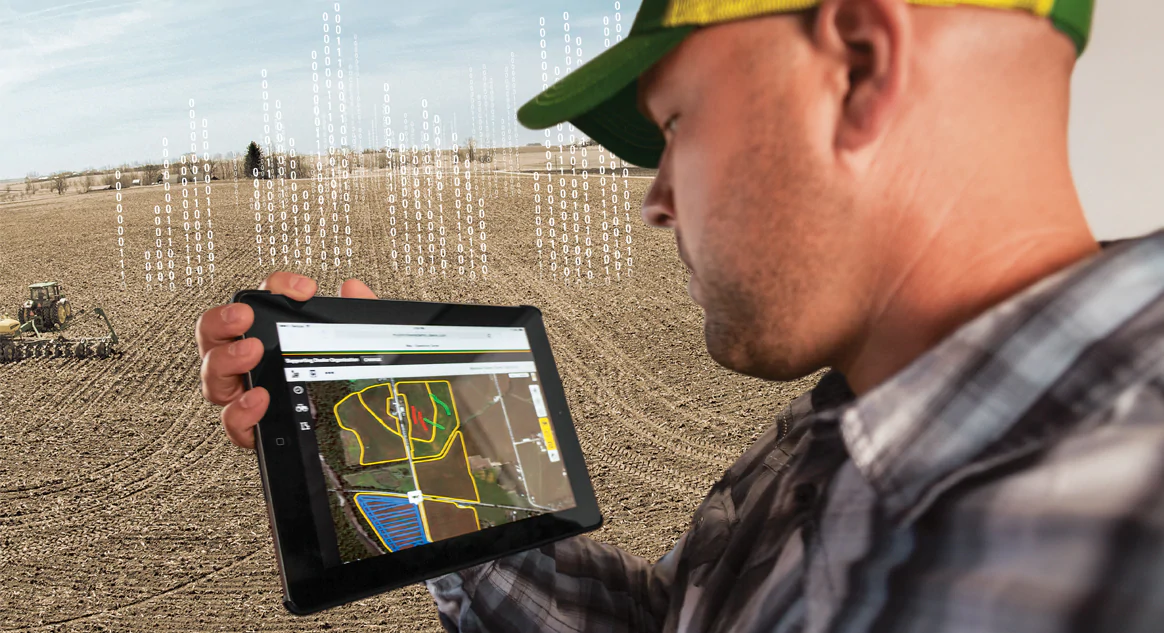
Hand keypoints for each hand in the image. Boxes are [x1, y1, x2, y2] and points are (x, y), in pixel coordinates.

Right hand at [196, 272, 377, 448]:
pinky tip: (259, 398)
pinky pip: (233, 421)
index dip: (276, 287)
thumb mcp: (355, 345)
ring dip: (226, 360)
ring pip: (213, 376)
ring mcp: (244, 394)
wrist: (350, 429)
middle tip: (245, 315)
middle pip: (213, 335)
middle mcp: (248, 363)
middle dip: (222, 320)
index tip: (305, 289)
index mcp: (269, 336)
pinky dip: (241, 410)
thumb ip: (356, 317)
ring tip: (251, 351)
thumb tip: (353, 289)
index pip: (260, 300)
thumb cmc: (339, 380)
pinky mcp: (252, 428)